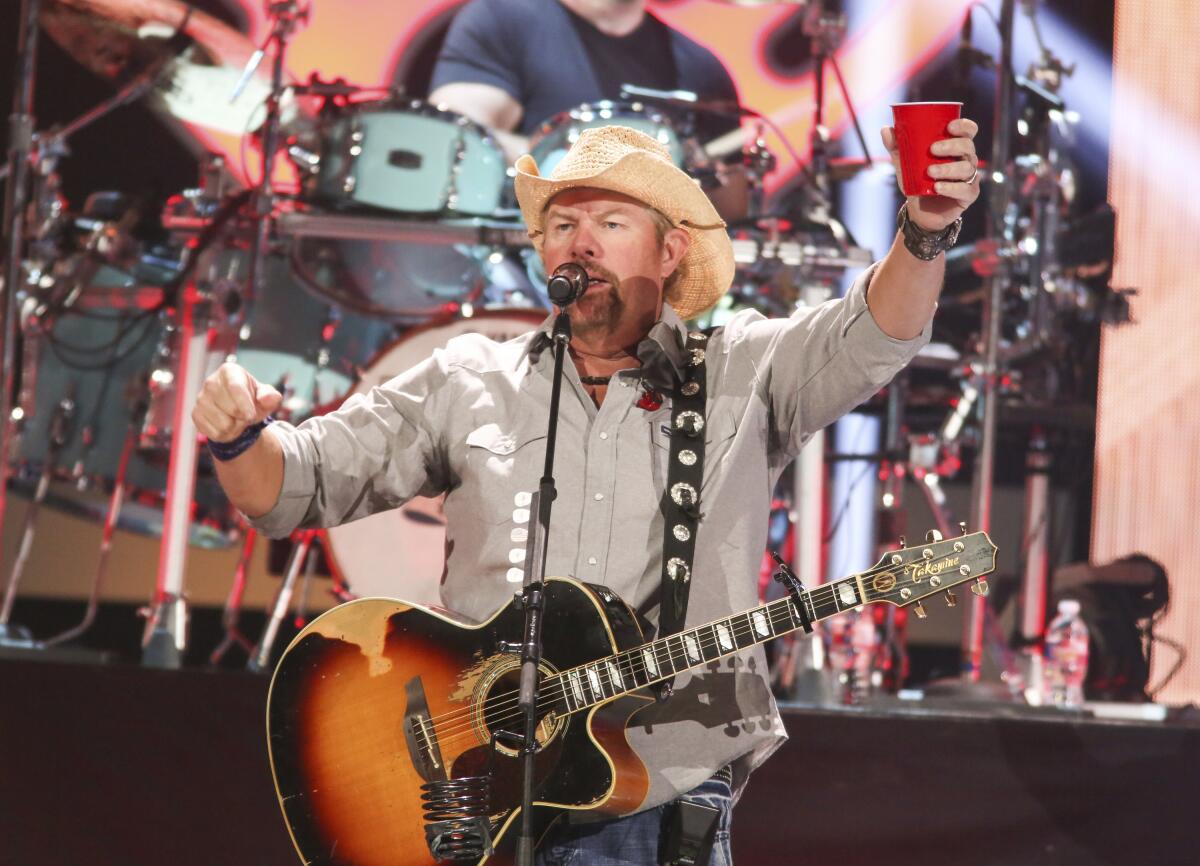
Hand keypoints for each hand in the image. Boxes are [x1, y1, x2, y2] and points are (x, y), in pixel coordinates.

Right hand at [192, 362, 282, 443]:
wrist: (237, 412)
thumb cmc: (252, 400)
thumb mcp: (266, 397)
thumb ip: (270, 396)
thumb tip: (270, 397)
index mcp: (229, 371)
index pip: (235, 387)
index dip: (245, 404)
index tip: (251, 415)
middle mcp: (211, 382)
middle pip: (231, 409)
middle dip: (243, 417)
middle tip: (246, 415)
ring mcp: (200, 398)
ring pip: (223, 424)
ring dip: (235, 427)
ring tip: (236, 419)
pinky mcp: (195, 414)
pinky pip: (213, 433)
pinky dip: (225, 434)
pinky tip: (227, 425)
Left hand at [881, 117, 981, 231]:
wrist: (918, 210)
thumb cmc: (916, 181)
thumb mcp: (904, 163)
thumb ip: (896, 147)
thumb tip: (885, 130)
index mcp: (956, 147)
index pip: (968, 131)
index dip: (963, 126)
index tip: (949, 127)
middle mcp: (966, 159)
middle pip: (968, 146)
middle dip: (951, 146)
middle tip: (932, 149)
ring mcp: (969, 177)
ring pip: (966, 168)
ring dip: (948, 168)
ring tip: (930, 172)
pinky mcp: (968, 195)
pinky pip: (965, 189)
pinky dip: (950, 188)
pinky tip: (937, 187)